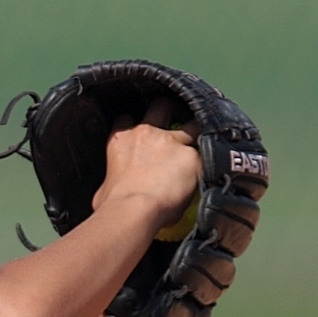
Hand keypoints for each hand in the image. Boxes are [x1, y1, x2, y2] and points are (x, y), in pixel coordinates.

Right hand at [92, 98, 200, 227]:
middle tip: (177, 122)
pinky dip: (210, 161)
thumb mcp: (103, 188)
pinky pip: (206, 154)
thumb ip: (112, 181)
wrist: (132, 210)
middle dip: (169, 110)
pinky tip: (215, 168)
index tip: (141, 131)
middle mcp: (146, 133)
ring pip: (192, 124)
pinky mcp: (192, 157)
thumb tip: (111, 193)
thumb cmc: (112, 204)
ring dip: (197, 131)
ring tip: (204, 141)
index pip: (126, 119)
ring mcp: (171, 142)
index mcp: (121, 139)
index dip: (135, 123)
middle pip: (161, 106)